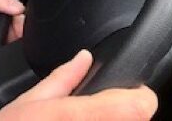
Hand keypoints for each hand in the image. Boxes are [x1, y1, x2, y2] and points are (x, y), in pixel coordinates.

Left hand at [0, 0, 24, 87]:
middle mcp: (4, 36)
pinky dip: (13, 73)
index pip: (24, 20)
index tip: (22, 27)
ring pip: (24, 58)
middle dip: (25, 42)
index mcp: (0, 18)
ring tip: (5, 54)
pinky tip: (5, 68)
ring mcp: (2, 55)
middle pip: (27, 40)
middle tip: (11, 41)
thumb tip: (18, 6)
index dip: (27, 23)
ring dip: (20, 58)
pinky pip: (13, 75)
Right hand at [0, 50, 157, 119]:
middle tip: (100, 108)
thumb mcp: (31, 99)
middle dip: (123, 110)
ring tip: (84, 120)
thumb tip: (84, 58)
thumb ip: (63, 77)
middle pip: (138, 118)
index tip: (134, 90)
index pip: (138, 106)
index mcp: (77, 114)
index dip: (141, 95)